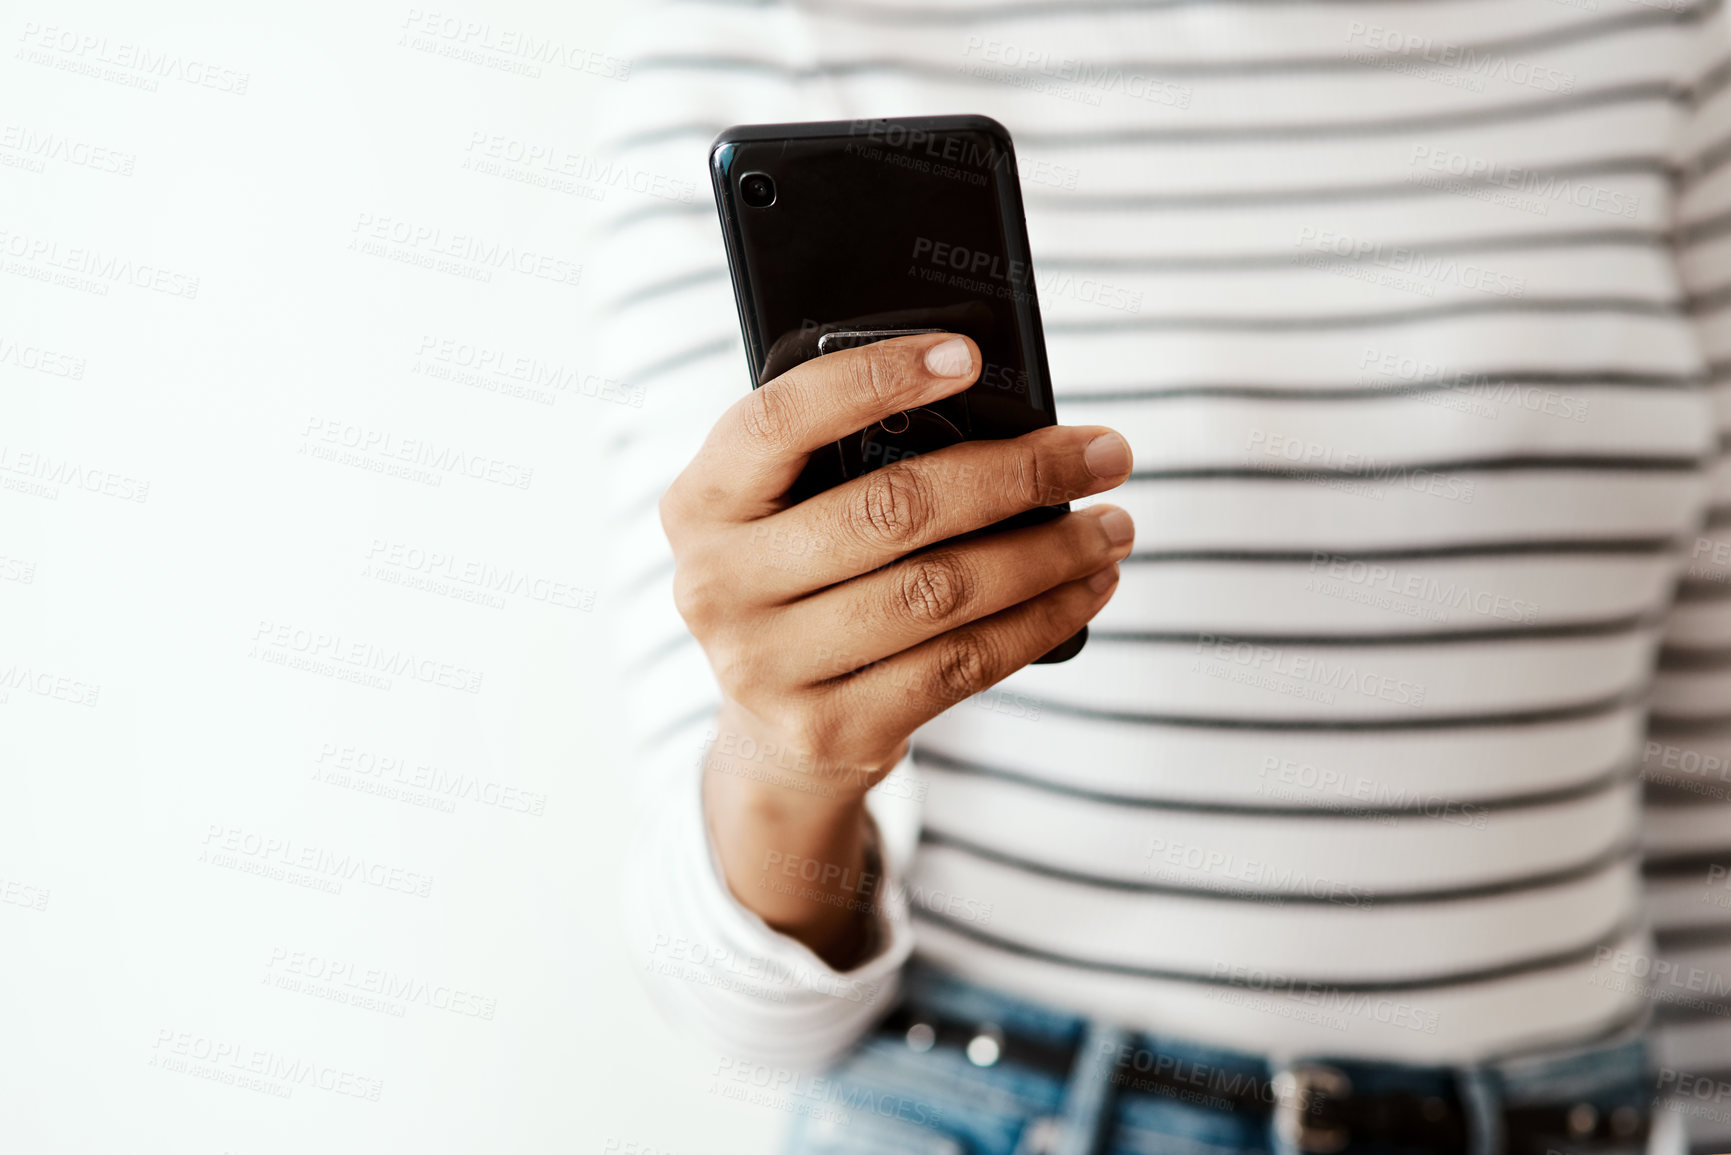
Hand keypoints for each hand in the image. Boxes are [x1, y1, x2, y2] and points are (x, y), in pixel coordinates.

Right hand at [660, 331, 1134, 801]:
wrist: (774, 735)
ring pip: (939, 590)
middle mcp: (716, 585)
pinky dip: (1040, 621)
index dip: (873, 379)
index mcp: (699, 502)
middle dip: (1017, 475)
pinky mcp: (830, 730)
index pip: (780, 420)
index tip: (966, 356)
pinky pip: (960, 664)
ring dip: (1048, 553)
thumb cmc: (803, 583)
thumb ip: (845, 461)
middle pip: (890, 509)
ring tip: (1112, 525)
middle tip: (1103, 455)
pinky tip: (1087, 589)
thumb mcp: (787, 513)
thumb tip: (1002, 417)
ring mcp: (767, 667)